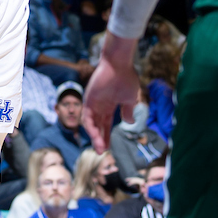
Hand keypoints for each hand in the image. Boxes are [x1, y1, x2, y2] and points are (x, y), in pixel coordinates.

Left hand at [82, 35, 138, 152]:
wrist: (119, 64)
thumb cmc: (126, 78)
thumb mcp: (130, 98)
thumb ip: (128, 110)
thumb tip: (129, 122)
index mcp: (110, 105)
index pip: (106, 123)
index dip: (106, 135)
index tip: (108, 148)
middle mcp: (100, 105)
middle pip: (97, 126)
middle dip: (99, 139)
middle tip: (101, 152)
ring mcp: (93, 103)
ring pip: (91, 124)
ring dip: (95, 137)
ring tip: (100, 149)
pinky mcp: (88, 100)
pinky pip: (87, 118)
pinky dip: (90, 128)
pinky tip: (96, 137)